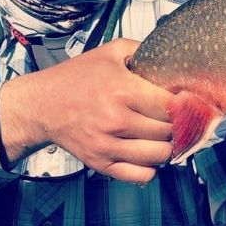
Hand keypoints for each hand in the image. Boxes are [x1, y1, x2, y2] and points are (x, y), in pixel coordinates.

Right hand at [0, 39, 173, 183]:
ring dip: (168, 146)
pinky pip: (141, 175)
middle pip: (168, 131)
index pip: (170, 105)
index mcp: (122, 90)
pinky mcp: (100, 163)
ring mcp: (108, 144)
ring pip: (160, 155)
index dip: (182, 104)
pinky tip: (149, 153)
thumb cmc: (78, 76)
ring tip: (164, 136)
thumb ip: (143, 50)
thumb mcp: (110, 52)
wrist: (41, 105)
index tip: (184, 101)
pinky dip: (152, 168)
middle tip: (177, 119)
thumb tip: (172, 56)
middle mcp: (116, 119)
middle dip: (177, 124)